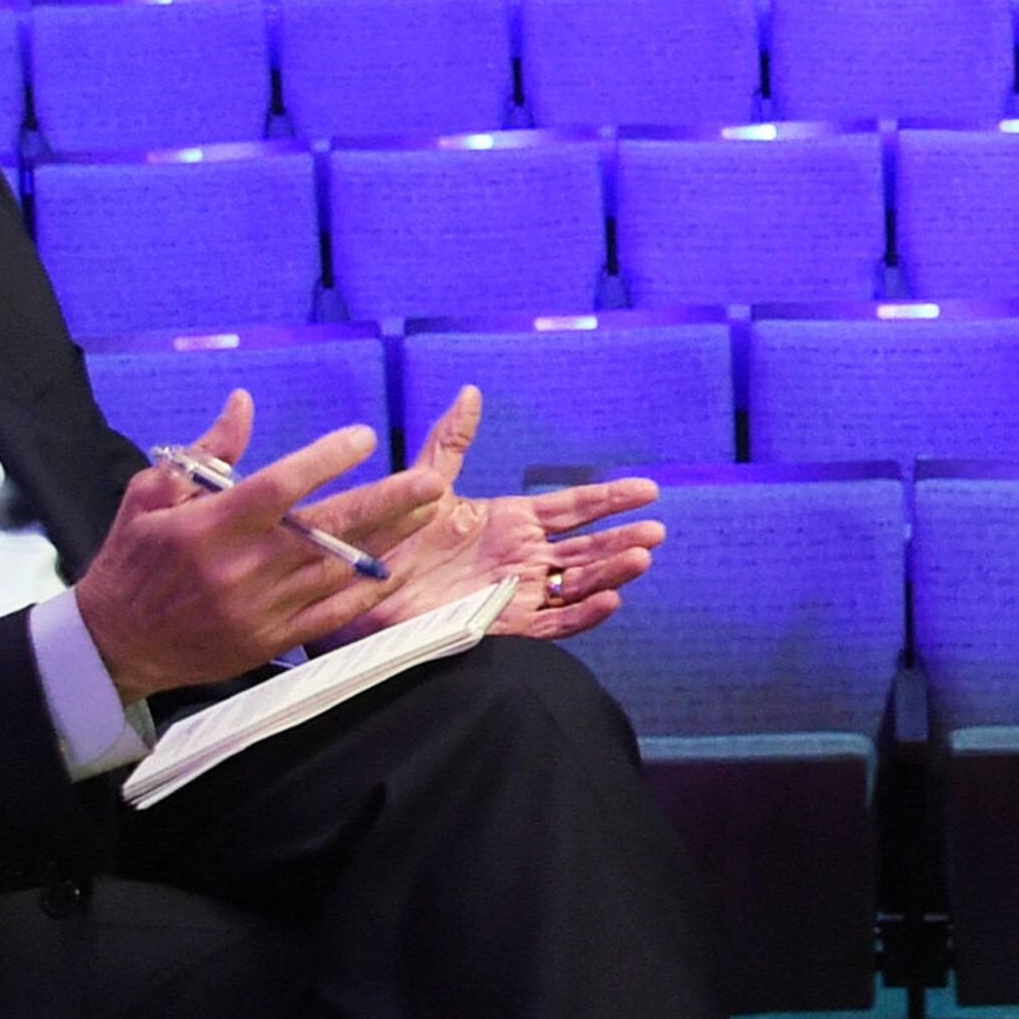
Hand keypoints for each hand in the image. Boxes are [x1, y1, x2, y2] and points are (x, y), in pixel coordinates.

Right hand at [72, 392, 429, 700]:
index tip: (364, 438)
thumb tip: (243, 402)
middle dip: (386, 503)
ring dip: (388, 541)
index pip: (280, 486)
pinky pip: (331, 615)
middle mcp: (241, 567)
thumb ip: (206, 452)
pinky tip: (396, 567)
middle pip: (327, 529)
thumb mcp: (151, 494)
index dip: (326, 460)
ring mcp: (261, 608)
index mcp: (211, 526)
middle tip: (431, 481)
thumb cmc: (132, 559)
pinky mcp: (271, 639)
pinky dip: (366, 592)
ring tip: (427, 515)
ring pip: (338, 570)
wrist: (114, 643)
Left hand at [356, 395, 663, 644]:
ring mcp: (519, 593)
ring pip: (578, 585)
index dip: (611, 500)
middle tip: (655, 533)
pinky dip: (583, 615)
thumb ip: (452, 441)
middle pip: (587, 550)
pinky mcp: (507, 626)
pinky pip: (554, 623)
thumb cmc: (392, 537)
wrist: (363, 588)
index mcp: (514, 523)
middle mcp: (523, 559)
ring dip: (611, 573)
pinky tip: (609, 599)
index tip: (648, 490)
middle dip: (622, 541)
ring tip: (640, 559)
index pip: (574, 509)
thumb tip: (471, 392)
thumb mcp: (426, 483)